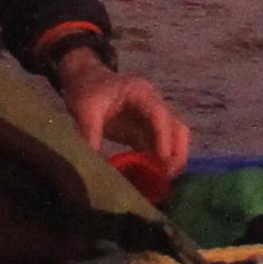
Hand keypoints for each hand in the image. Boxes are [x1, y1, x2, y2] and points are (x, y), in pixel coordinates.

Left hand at [54, 51, 191, 195]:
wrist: (87, 81)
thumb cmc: (88, 89)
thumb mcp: (84, 108)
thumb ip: (89, 132)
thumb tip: (94, 161)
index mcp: (141, 93)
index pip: (159, 114)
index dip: (163, 136)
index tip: (162, 160)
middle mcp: (154, 105)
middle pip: (177, 128)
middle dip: (177, 152)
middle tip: (166, 176)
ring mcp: (152, 120)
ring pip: (175, 140)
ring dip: (172, 161)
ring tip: (160, 182)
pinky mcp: (145, 133)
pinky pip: (160, 150)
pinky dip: (158, 165)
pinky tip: (150, 181)